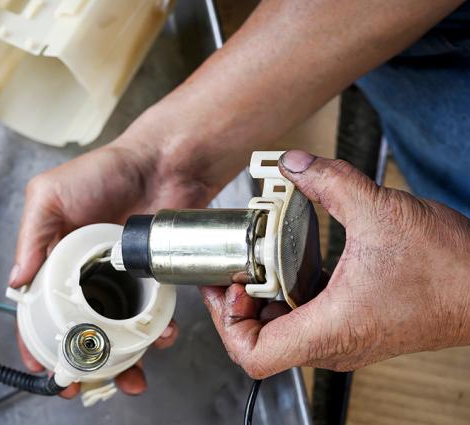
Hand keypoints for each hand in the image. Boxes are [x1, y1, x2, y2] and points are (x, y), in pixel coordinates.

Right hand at [8, 108, 221, 396]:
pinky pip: (151, 316)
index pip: (37, 307)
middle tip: (84, 382)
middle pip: (78, 327)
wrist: (163, 163)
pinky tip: (160, 337)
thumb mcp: (49, 194)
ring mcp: (119, 280)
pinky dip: (155, 333)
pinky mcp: (150, 281)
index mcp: (53, 256)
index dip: (35, 339)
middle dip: (81, 360)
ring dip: (122, 358)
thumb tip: (16, 281)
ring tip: (129, 374)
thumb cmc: (105, 170)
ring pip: (116, 331)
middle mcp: (84, 274)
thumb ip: (30, 236)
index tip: (41, 364)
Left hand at [201, 150, 469, 378]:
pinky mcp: (356, 329)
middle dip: (239, 303)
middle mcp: (334, 344)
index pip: (254, 355)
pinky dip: (290, 296)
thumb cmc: (452, 269)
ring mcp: (345, 340)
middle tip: (236, 266)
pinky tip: (291, 263)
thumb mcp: (380, 210)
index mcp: (332, 328)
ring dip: (264, 299)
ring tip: (258, 261)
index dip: (227, 322)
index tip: (229, 285)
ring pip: (283, 332)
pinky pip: (306, 321)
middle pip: (261, 342)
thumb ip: (329, 181)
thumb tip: (294, 164)